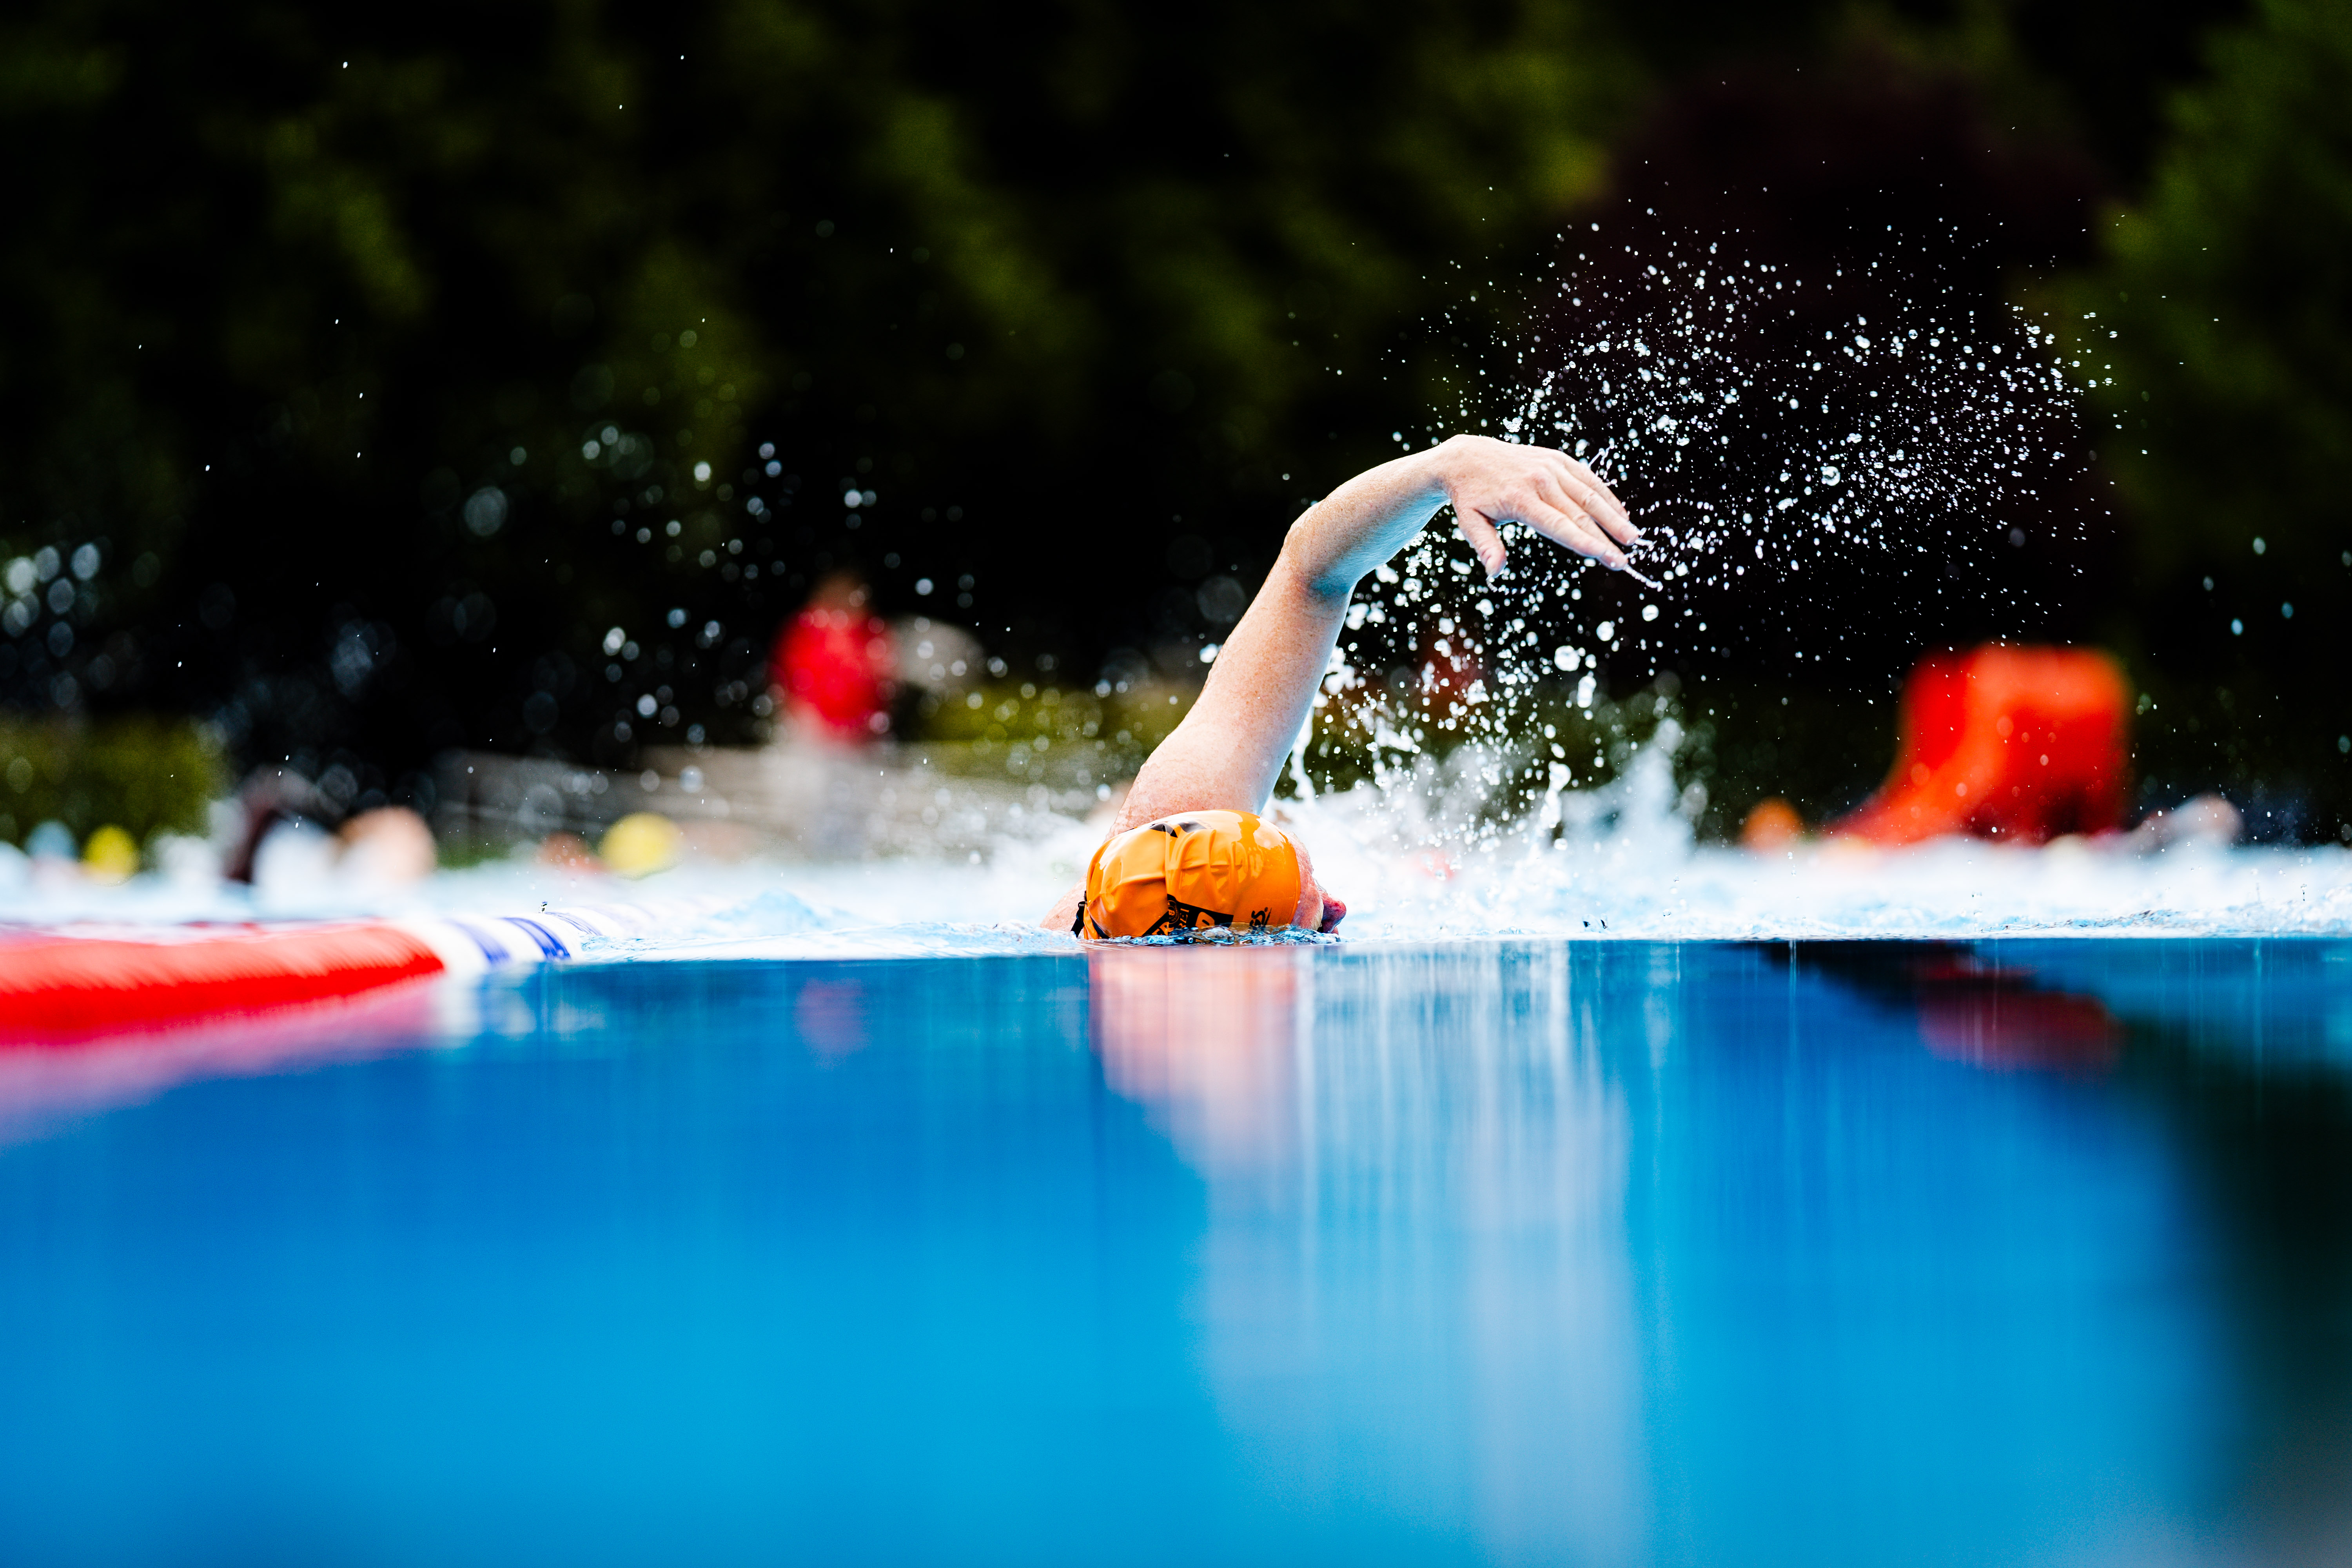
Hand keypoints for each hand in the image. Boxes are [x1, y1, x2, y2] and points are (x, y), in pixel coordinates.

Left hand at [1426, 434, 1640, 579]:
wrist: (1468, 457)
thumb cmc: (1471, 497)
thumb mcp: (1470, 523)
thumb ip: (1486, 546)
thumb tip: (1495, 572)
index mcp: (1520, 498)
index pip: (1558, 524)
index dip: (1583, 541)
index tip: (1605, 556)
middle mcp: (1540, 480)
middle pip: (1579, 513)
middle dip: (1605, 537)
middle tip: (1624, 559)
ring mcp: (1551, 467)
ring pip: (1589, 494)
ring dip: (1613, 516)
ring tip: (1632, 537)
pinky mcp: (1558, 459)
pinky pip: (1587, 478)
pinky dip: (1606, 495)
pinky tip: (1620, 513)